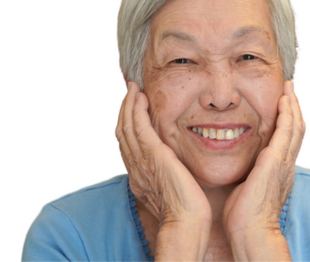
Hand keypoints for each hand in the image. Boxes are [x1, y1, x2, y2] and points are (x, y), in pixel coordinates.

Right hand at [115, 81, 210, 227]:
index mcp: (139, 175)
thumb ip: (168, 175)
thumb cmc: (186, 210)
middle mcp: (135, 167)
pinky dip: (136, 110)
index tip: (133, 109)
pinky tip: (140, 97)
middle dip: (125, 110)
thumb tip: (174, 166)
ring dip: (129, 105)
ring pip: (127, 126)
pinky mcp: (152, 154)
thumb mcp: (172, 189)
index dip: (128, 124)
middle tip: (130, 92)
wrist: (186, 221)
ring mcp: (142, 160)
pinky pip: (138, 127)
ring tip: (133, 89)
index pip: (128, 144)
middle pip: (122, 132)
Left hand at [222, 81, 304, 259]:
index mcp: (279, 169)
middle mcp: (286, 163)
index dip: (287, 120)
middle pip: (297, 129)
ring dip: (292, 105)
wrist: (251, 230)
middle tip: (290, 90)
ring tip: (289, 88)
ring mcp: (284, 161)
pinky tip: (284, 100)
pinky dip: (287, 114)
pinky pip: (286, 131)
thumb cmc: (244, 214)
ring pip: (295, 126)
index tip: (283, 104)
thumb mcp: (247, 186)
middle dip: (293, 108)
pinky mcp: (276, 160)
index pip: (288, 139)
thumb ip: (248, 172)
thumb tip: (239, 166)